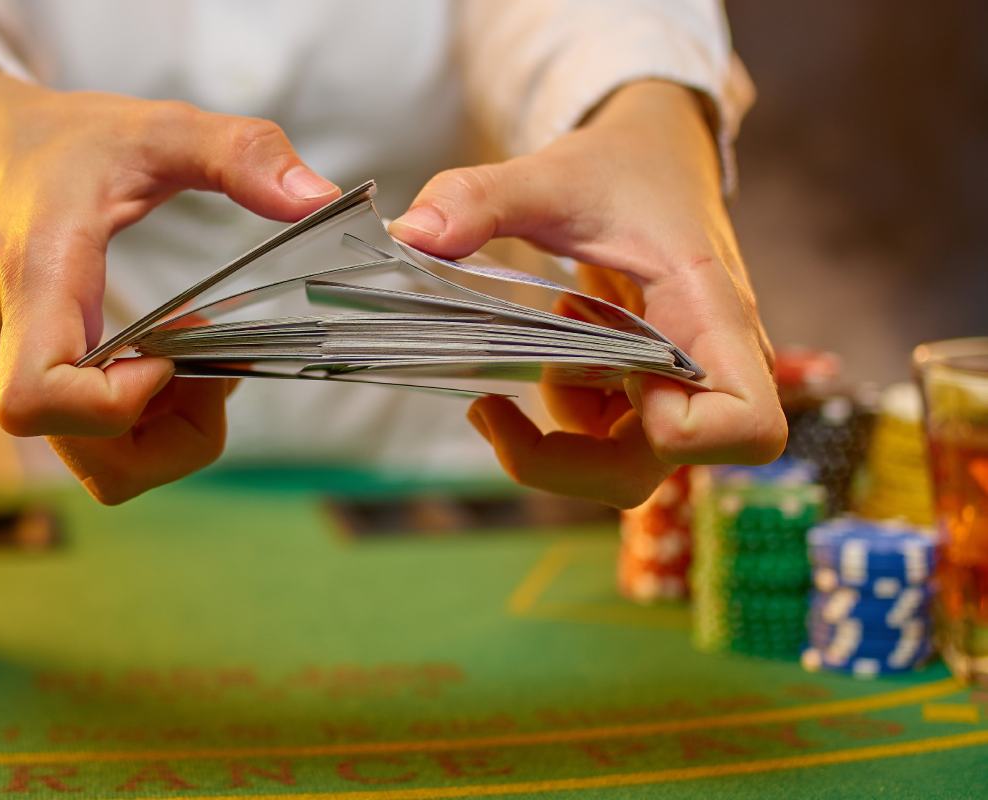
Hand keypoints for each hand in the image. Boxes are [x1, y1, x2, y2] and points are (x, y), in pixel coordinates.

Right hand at [0, 63, 338, 502]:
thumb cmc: (57, 143)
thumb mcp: (156, 128)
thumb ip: (241, 154)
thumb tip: (319, 198)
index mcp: (31, 283)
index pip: (41, 400)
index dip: (121, 405)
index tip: (170, 356)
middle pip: (96, 458)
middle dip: (177, 428)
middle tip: (207, 354)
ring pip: (94, 463)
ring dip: (160, 429)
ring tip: (183, 355)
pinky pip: (76, 444)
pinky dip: (129, 423)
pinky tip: (149, 361)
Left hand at [389, 80, 784, 507]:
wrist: (655, 158)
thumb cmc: (624, 168)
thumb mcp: (550, 174)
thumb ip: (482, 198)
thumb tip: (412, 234)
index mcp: (711, 316)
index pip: (746, 428)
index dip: (677, 436)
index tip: (610, 381)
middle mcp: (707, 368)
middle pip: (658, 469)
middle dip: (561, 460)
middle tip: (489, 409)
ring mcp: (676, 388)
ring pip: (622, 466)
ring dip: (556, 434)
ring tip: (534, 353)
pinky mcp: (646, 393)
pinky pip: (605, 440)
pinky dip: (561, 417)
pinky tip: (548, 353)